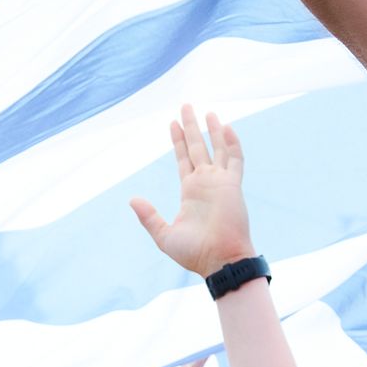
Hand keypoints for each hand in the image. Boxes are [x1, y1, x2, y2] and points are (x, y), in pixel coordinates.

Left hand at [129, 106, 256, 276]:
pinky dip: (232, 143)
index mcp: (190, 192)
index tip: (173, 124)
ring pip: (217, 149)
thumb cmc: (195, 253)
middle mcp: (205, 183)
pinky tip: (226, 127)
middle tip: (186, 106)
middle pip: (197, 147)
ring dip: (212, 130)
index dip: (177, 141)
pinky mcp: (232, 186)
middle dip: (191, 127)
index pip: (183, 159)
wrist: (220, 261)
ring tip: (207, 112)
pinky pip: (234, 160)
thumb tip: (132, 200)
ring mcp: (220, 183)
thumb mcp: (164, 234)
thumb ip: (149, 216)